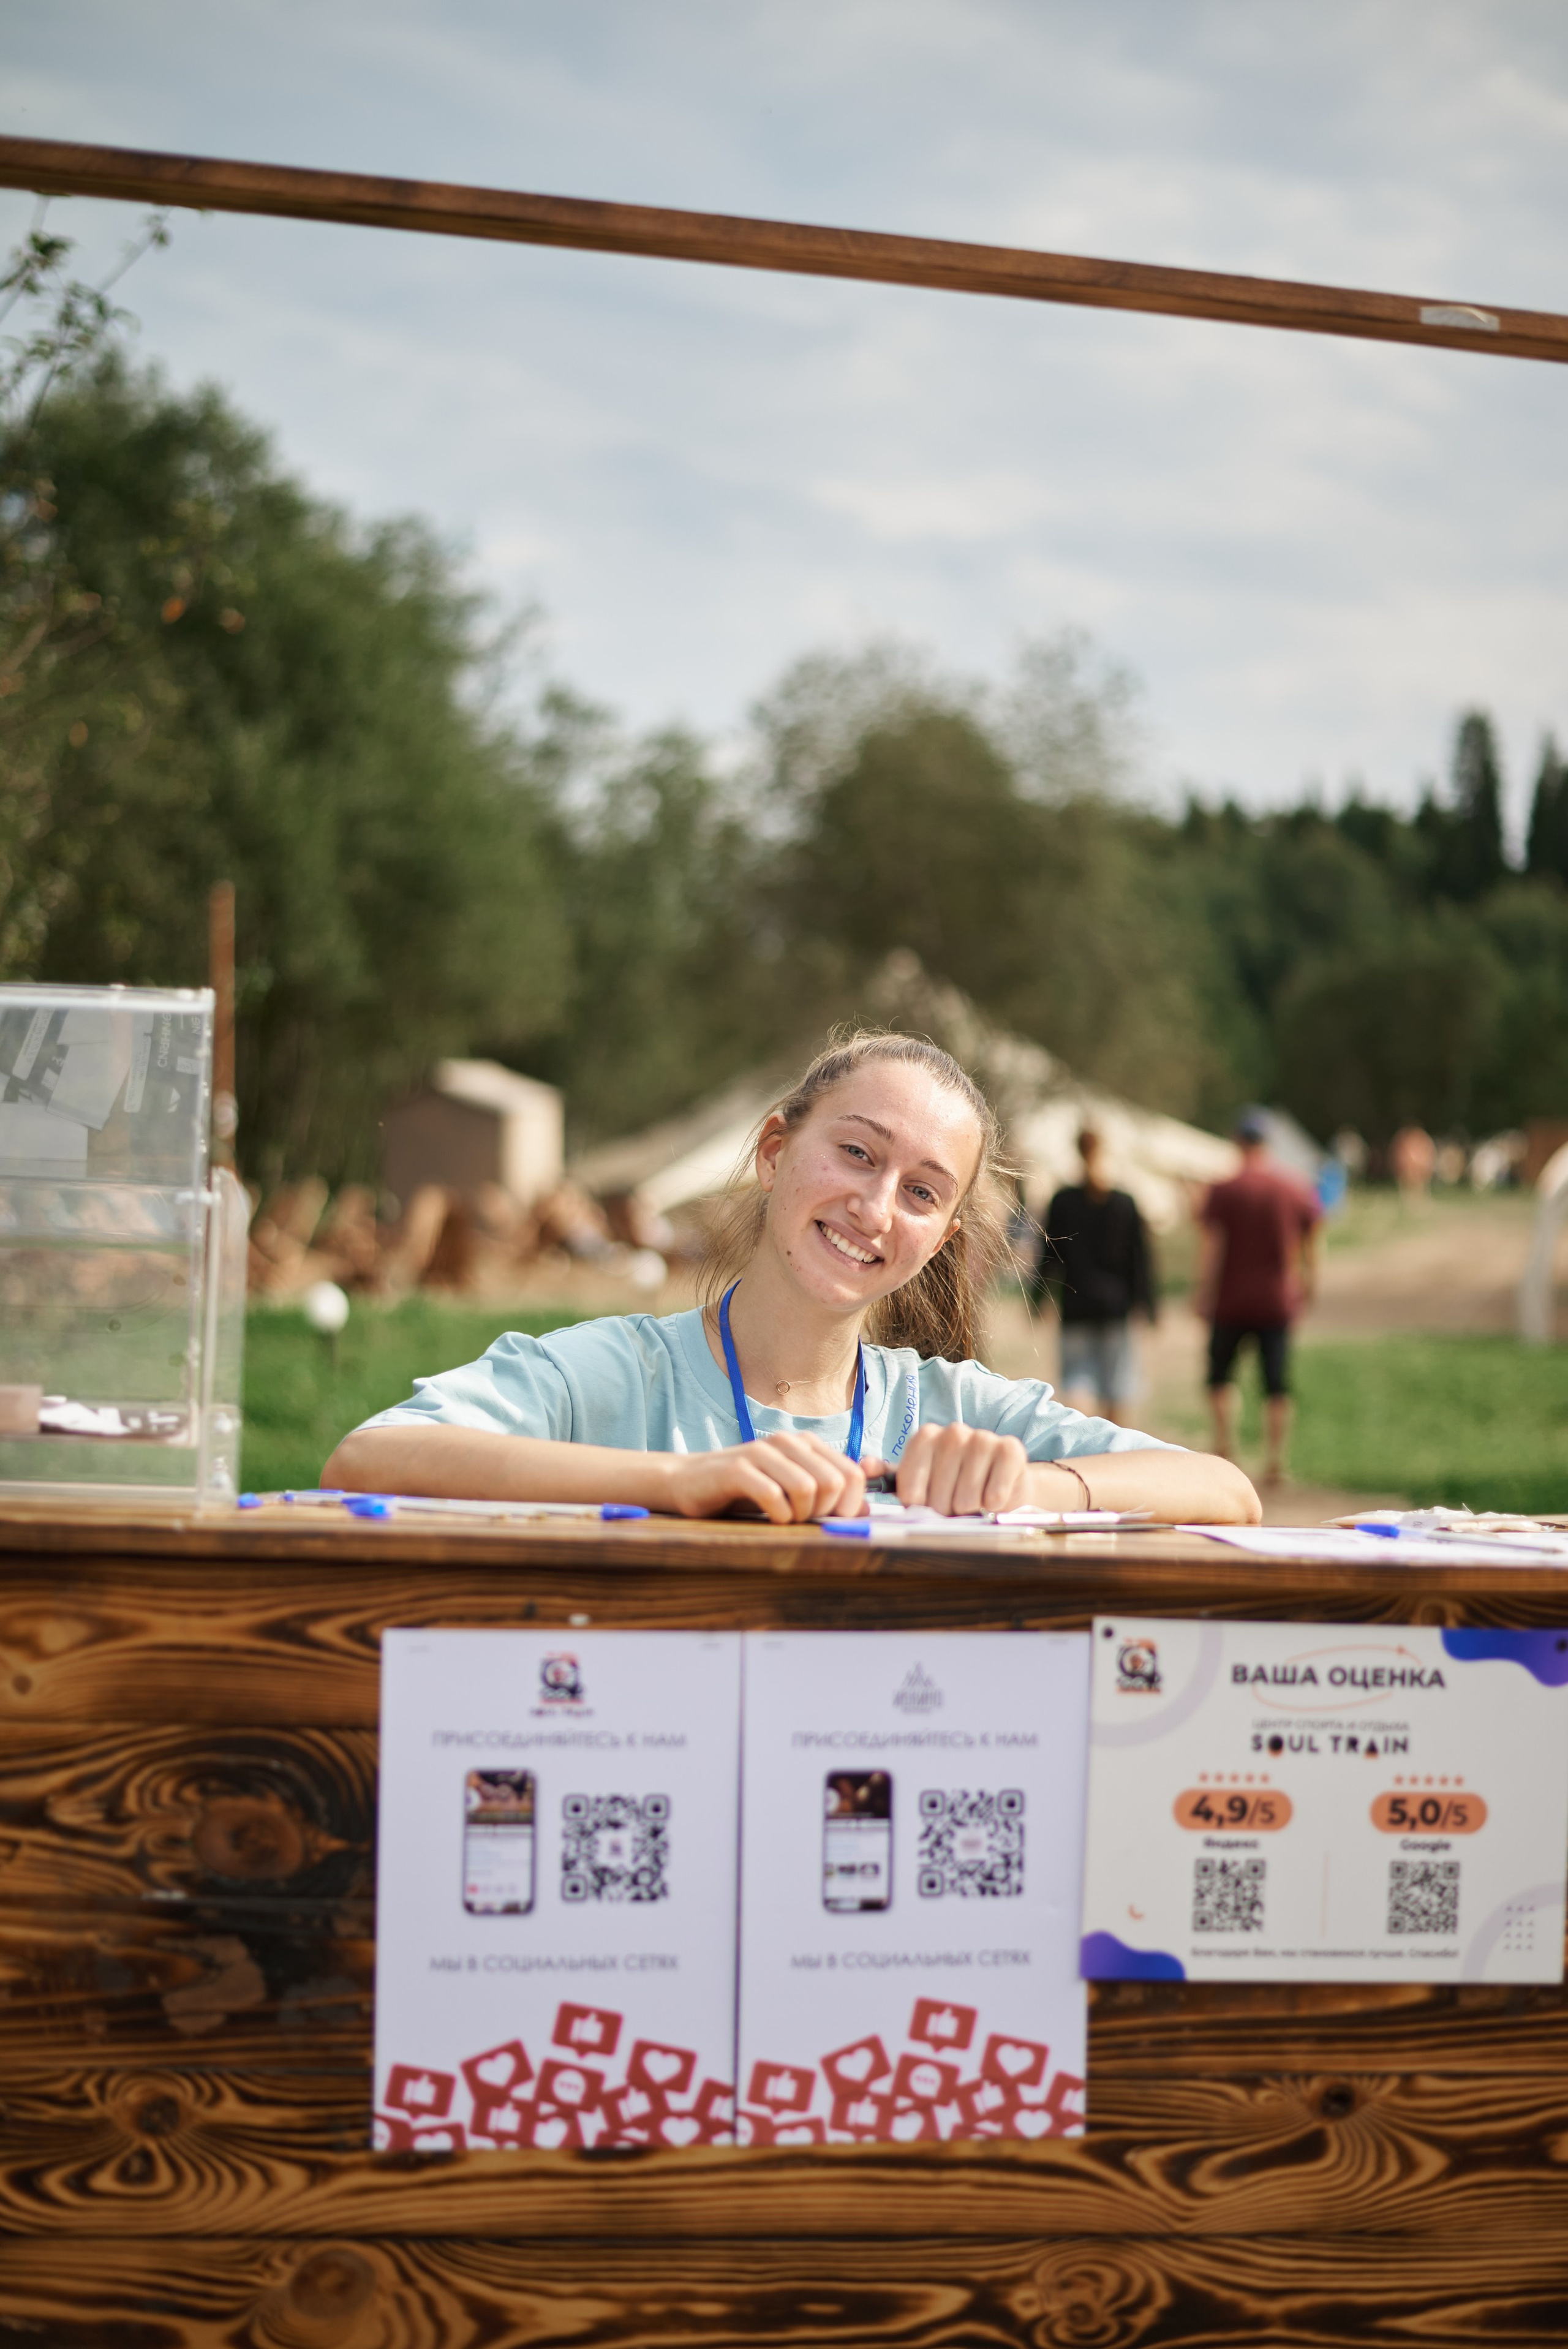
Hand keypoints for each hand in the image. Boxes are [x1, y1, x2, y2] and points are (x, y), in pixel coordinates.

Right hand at [658, 1432, 870, 1523]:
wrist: (688, 1482)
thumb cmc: (744, 1492)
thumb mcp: (791, 1493)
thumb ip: (829, 1496)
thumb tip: (867, 1509)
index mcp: (806, 1444)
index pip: (853, 1474)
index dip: (848, 1506)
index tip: (828, 1521)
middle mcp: (787, 1442)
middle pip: (835, 1482)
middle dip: (826, 1513)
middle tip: (805, 1522)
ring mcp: (761, 1452)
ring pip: (808, 1488)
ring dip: (801, 1516)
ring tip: (786, 1520)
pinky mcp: (737, 1468)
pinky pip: (773, 1495)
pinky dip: (777, 1516)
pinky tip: (769, 1519)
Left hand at [893, 1422, 1028, 1515]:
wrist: (999, 1489)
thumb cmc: (953, 1488)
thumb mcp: (918, 1483)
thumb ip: (890, 1476)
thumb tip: (865, 1466)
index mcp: (926, 1438)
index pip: (910, 1479)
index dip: (917, 1500)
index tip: (923, 1504)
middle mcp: (953, 1433)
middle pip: (938, 1492)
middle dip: (944, 1510)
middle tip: (952, 1507)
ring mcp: (982, 1438)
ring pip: (967, 1495)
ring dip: (969, 1509)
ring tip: (972, 1504)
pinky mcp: (1010, 1450)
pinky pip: (995, 1491)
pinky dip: (992, 1503)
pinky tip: (992, 1501)